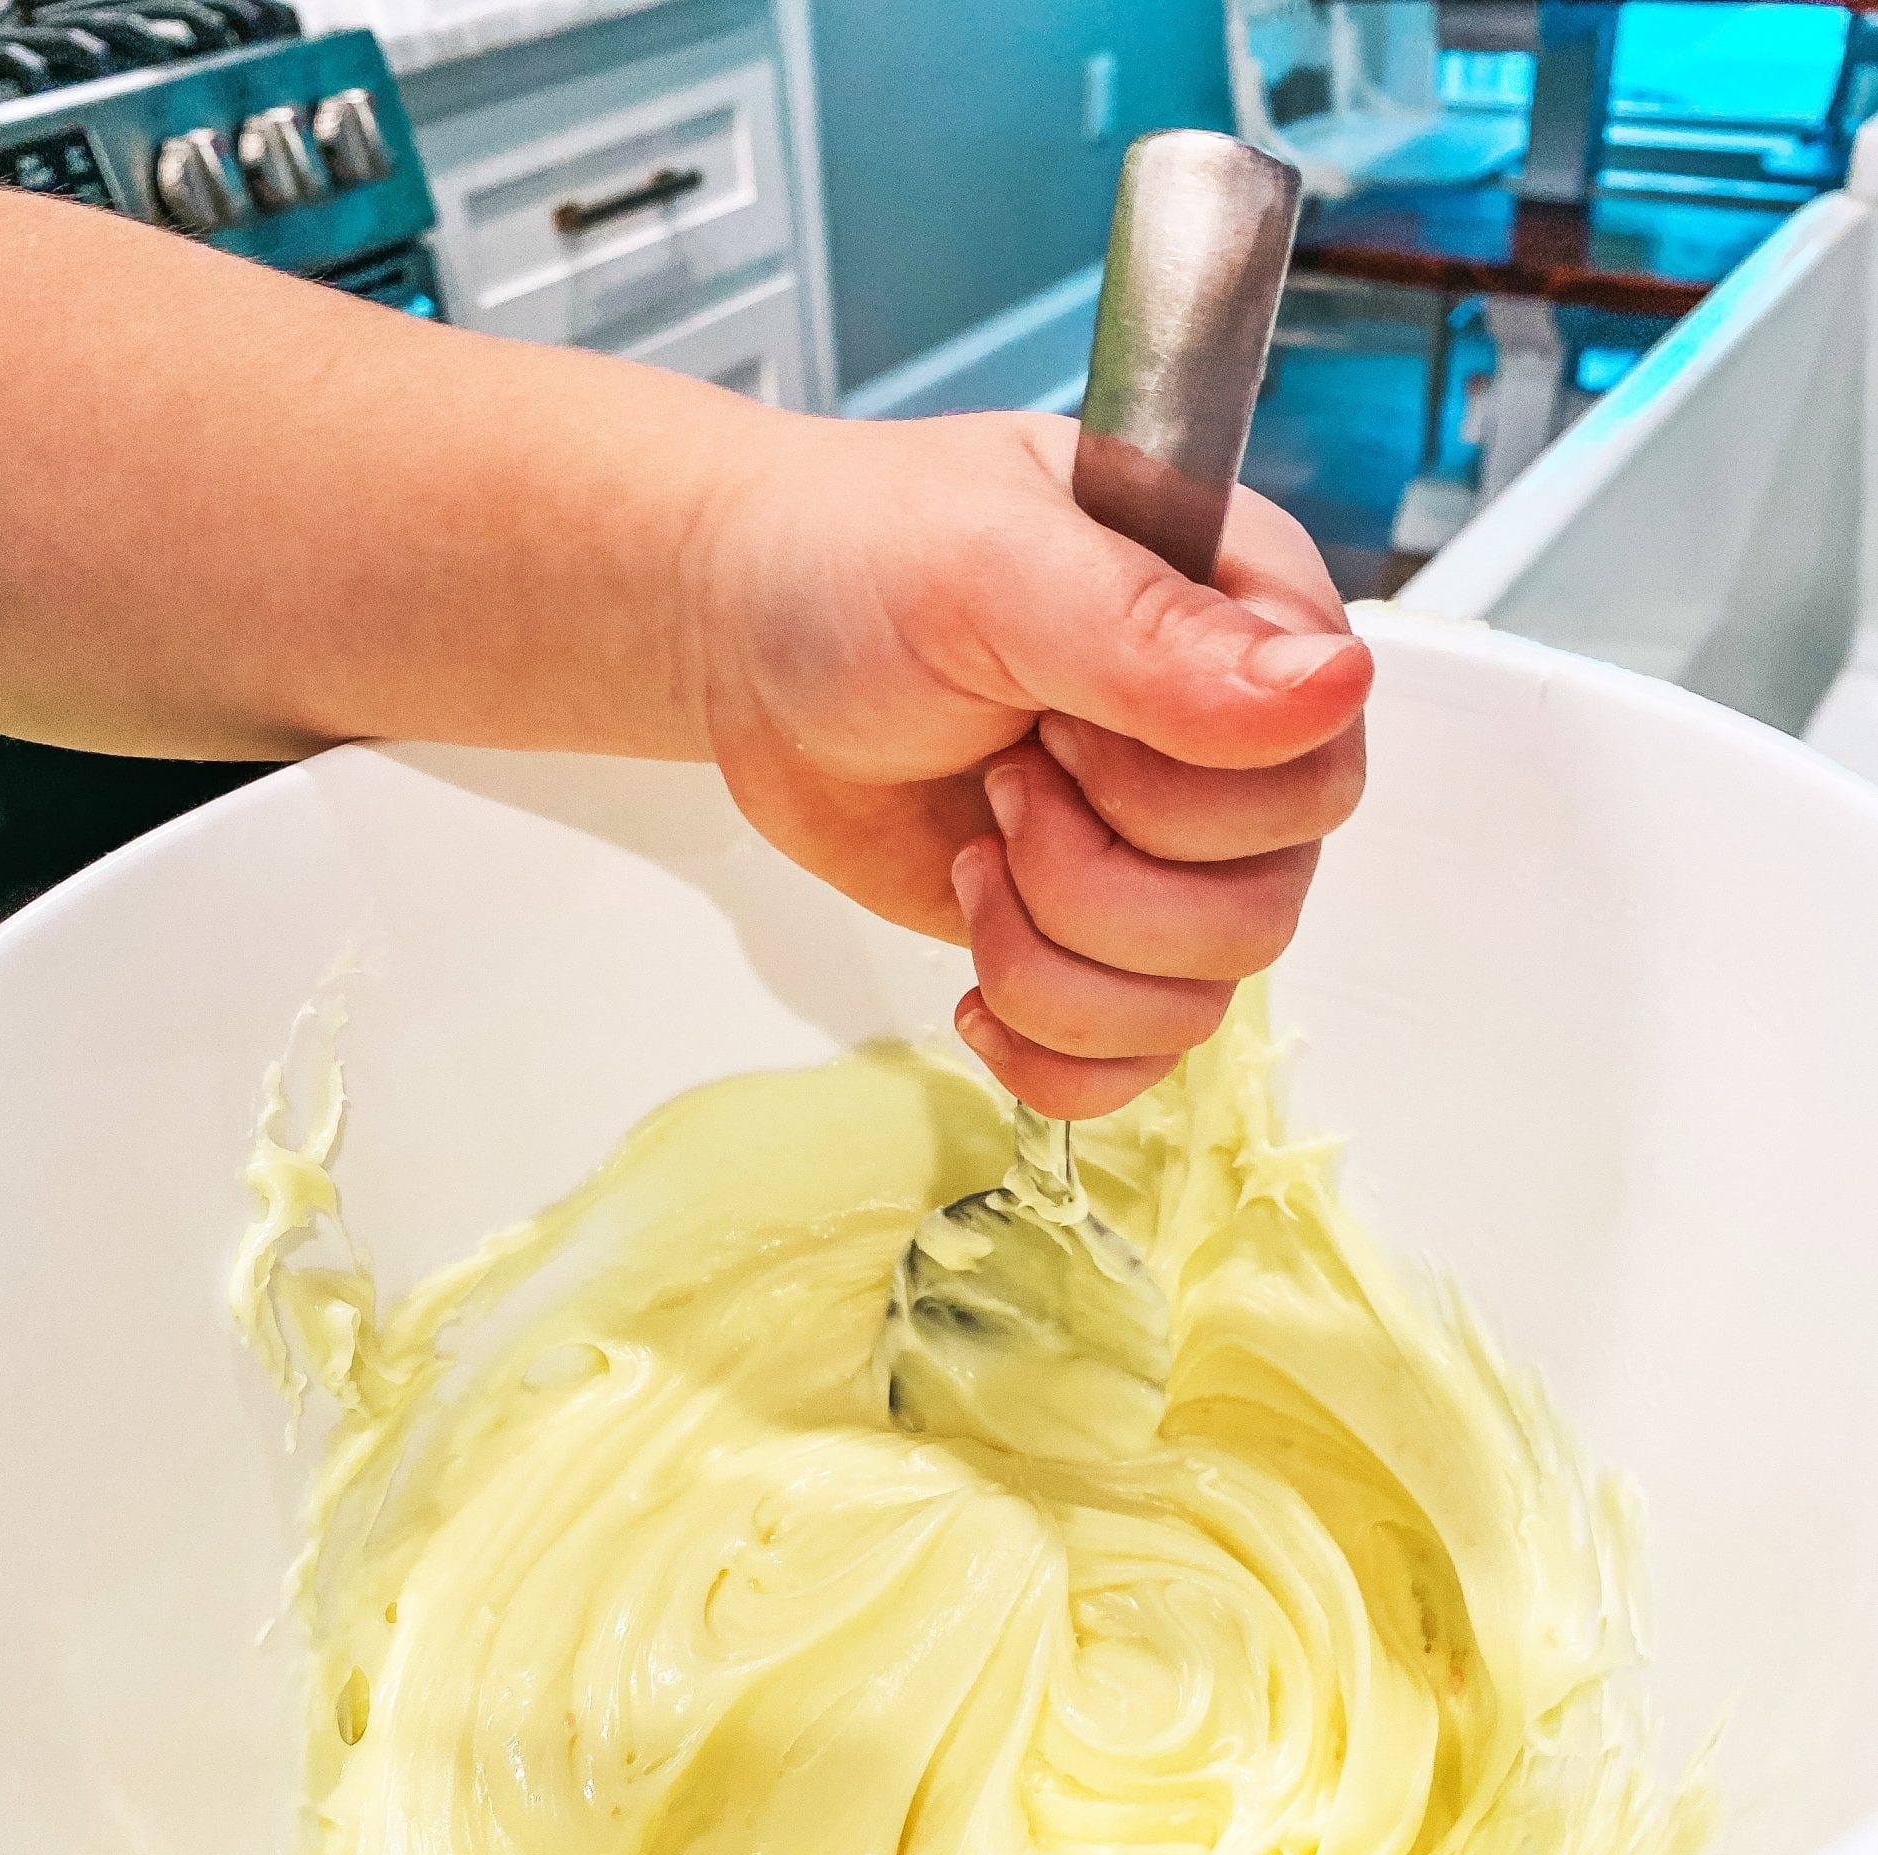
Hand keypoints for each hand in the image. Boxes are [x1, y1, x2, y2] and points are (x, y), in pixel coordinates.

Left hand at [698, 406, 1369, 1116]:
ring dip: (1053, 960)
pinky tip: (977, 991)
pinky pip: (1138, 1063)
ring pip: (1197, 1003)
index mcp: (1250, 625)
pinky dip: (1050, 1052)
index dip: (1180, 795)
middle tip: (1002, 780)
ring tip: (976, 854)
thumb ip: (1156, 634)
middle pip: (1264, 911)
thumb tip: (1334, 688)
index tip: (1056, 727)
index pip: (1315, 778)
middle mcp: (1236, 754)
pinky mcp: (1095, 945)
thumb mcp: (993, 571)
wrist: (749, 640)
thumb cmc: (863, 563)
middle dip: (1095, 879)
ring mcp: (1171, 861)